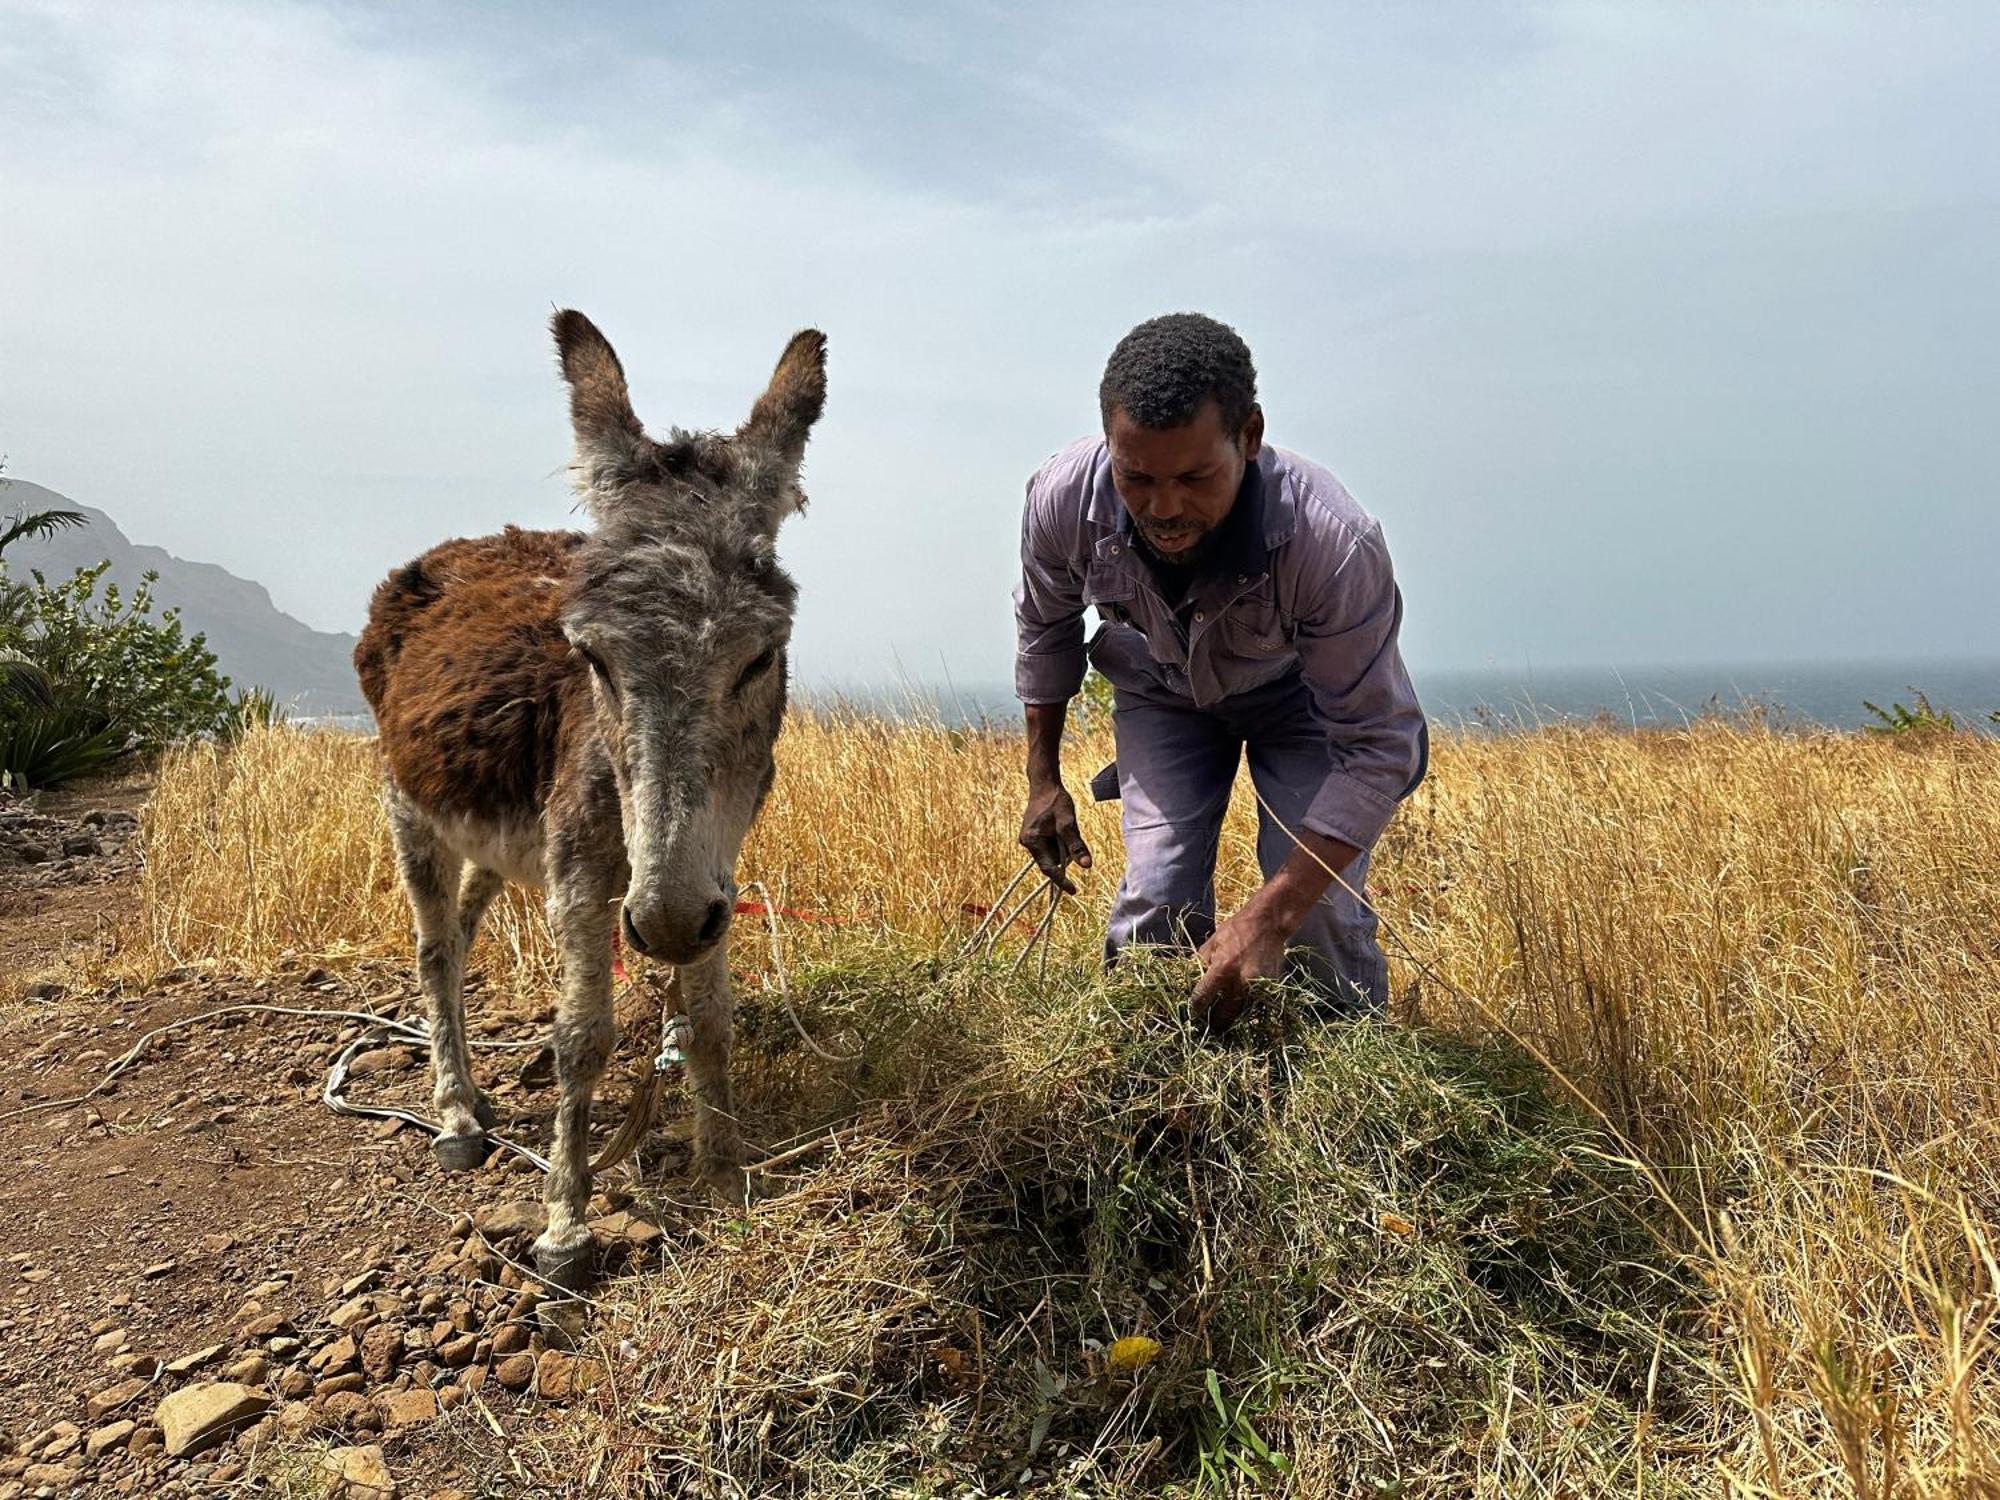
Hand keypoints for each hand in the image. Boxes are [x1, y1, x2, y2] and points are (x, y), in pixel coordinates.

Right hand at [1018, 781, 1091, 893]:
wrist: (1044, 784)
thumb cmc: (1056, 801)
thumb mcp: (1068, 823)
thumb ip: (1076, 846)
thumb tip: (1086, 866)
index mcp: (1031, 841)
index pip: (1048, 868)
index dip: (1062, 881)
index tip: (1074, 891)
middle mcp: (1026, 842)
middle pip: (1050, 860)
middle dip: (1064, 854)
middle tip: (1071, 833)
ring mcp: (1029, 838)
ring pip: (1051, 853)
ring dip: (1062, 846)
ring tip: (1065, 825)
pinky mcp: (1034, 834)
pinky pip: (1049, 845)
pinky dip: (1059, 841)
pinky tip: (1061, 825)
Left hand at [1190, 903, 1288, 1033]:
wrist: (1269, 923)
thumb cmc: (1237, 929)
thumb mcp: (1213, 941)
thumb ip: (1201, 961)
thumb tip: (1189, 977)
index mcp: (1222, 968)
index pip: (1204, 996)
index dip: (1196, 1008)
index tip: (1192, 1014)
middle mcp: (1241, 981)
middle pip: (1225, 1013)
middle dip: (1216, 1022)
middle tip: (1210, 1027)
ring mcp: (1258, 986)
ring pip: (1243, 1013)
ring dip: (1234, 1020)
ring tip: (1225, 1025)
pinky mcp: (1271, 986)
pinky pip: (1257, 1004)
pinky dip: (1249, 1009)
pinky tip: (1243, 1011)